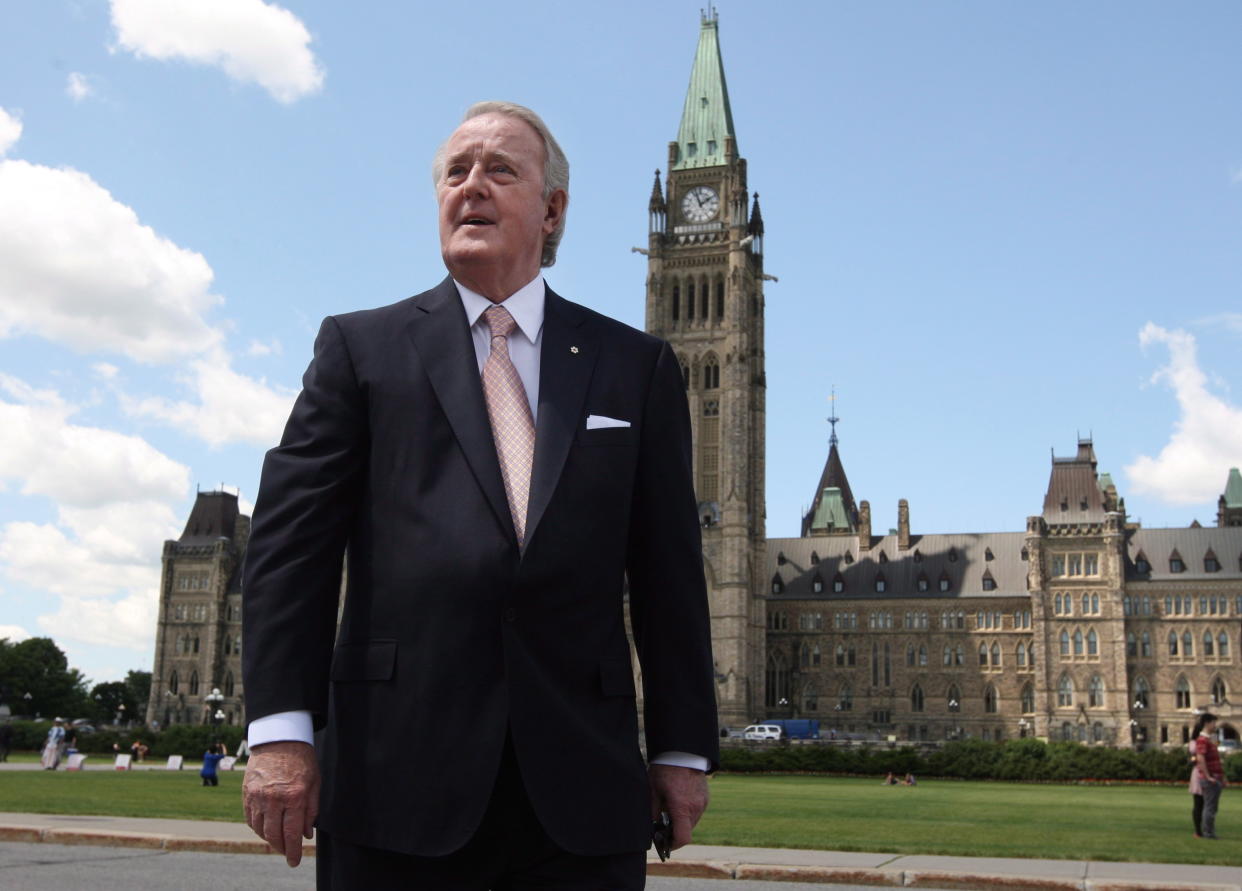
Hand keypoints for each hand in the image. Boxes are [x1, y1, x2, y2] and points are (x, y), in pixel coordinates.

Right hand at [242, 741, 318, 866]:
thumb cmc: (301, 760)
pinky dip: (258, 828)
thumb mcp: (314, 783)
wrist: (279, 739)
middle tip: (288, 853)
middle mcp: (273, 799)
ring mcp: (257, 796)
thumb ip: (311, 810)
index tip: (295, 861)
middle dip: (282, 848)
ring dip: (269, 839)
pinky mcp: (247, 793)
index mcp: (293, 796)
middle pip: (274, 835)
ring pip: (260, 829)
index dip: (293, 851)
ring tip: (279, 841)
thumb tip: (307, 833)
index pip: (292, 833)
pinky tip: (266, 828)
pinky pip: (250, 819)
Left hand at [648, 763, 708, 849]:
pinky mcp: (705, 797)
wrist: (682, 751)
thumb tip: (652, 829)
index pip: (683, 838)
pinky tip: (678, 802)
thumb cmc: (665, 769)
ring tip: (670, 810)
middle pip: (687, 831)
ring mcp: (703, 802)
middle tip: (663, 826)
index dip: (673, 845)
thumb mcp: (653, 790)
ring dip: (682, 822)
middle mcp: (695, 807)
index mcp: (681, 807)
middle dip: (675, 832)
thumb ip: (653, 812)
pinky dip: (688, 813)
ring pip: (692, 822)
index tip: (665, 844)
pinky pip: (697, 812)